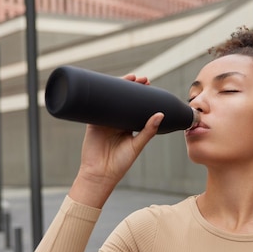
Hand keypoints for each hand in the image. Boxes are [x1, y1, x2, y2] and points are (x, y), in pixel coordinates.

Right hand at [69, 74, 163, 207]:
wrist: (100, 174)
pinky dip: (99, 95)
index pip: (136, 106)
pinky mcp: (92, 122)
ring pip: (111, 99)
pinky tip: (104, 84)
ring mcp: (104, 120)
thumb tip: (160, 114)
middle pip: (124, 99)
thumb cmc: (120, 163)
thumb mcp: (136, 145)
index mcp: (129, 126)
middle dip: (132, 87)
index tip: (148, 84)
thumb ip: (148, 131)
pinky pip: (95, 105)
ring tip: (129, 77)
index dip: (141, 94)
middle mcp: (117, 121)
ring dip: (118, 87)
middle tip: (141, 78)